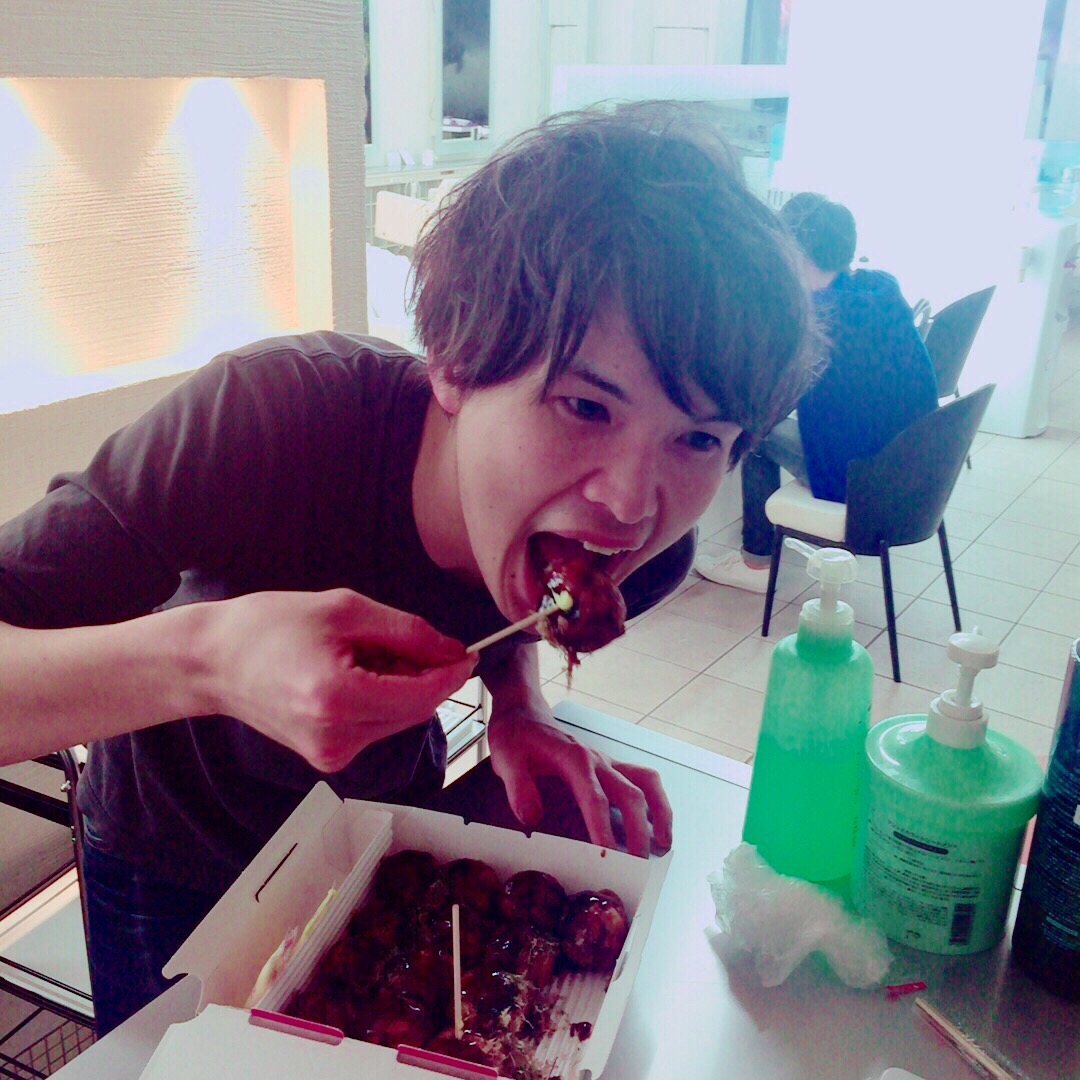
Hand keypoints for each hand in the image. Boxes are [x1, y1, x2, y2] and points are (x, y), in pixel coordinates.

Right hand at [199, 588, 475, 771]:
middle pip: (416, 711)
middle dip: (425, 676)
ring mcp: (331, 754)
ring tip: (362, 654)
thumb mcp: (345, 610)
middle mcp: (337, 736)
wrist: (213, 661)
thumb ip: (407, 632)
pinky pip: (377, 726)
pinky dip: (381, 699)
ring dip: (402, 687)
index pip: (423, 695)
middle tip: (402, 640)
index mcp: (338, 697)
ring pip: (400, 720)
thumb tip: (453, 651)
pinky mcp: (328, 758)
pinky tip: (352, 675)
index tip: (468, 652)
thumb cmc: (269, 626)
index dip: (452, 673)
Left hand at [485, 700, 672, 857]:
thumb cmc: (516, 735)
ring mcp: (607, 762)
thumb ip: (518, 787)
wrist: (523, 711)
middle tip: (636, 865)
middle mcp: (597, 760)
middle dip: (638, 830)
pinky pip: (643, 779)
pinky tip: (658, 823)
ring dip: (660, 812)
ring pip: (646, 782)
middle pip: (629, 794)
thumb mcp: (506, 759)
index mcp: (573, 758)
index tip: (608, 855)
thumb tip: (531, 817)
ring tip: (664, 843)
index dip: (602, 828)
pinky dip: (657, 800)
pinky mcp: (610, 767)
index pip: (594, 797)